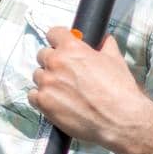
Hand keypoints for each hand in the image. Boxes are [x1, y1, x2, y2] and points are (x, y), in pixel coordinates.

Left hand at [29, 28, 152, 151]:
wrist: (119, 119)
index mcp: (71, 49)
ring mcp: (47, 83)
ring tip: (64, 90)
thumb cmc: (120, 90)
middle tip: (66, 72)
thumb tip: (103, 39)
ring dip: (48, 80)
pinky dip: (41, 97)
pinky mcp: (43, 102)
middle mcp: (55, 63)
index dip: (59, 39)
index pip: (53, 33)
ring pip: (38, 75)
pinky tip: (55, 101)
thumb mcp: (115, 60)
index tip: (61, 46)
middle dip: (53, 61)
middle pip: (43, 55)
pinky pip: (33, 95)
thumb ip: (105, 45)